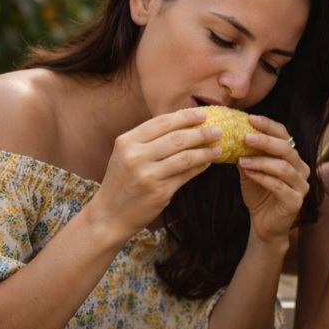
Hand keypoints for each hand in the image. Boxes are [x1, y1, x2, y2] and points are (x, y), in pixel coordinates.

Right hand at [89, 109, 221, 238]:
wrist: (109, 215)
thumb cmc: (121, 182)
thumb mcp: (126, 155)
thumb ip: (148, 141)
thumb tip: (184, 126)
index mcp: (127, 142)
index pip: (162, 122)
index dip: (185, 117)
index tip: (203, 114)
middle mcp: (135, 156)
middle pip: (177, 139)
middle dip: (201, 133)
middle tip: (218, 130)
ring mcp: (147, 175)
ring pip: (186, 157)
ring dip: (206, 151)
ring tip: (219, 148)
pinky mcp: (159, 192)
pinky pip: (186, 176)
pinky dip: (200, 167)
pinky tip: (208, 163)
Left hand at [234, 114, 310, 242]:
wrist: (264, 224)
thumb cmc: (259, 195)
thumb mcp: (250, 171)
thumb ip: (247, 155)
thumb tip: (231, 135)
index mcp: (292, 158)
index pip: (284, 136)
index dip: (268, 126)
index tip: (249, 118)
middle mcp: (301, 169)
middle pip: (286, 149)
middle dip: (265, 141)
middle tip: (245, 136)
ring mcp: (301, 186)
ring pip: (283, 167)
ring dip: (261, 161)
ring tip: (241, 159)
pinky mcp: (296, 201)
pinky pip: (279, 186)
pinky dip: (262, 177)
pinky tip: (248, 173)